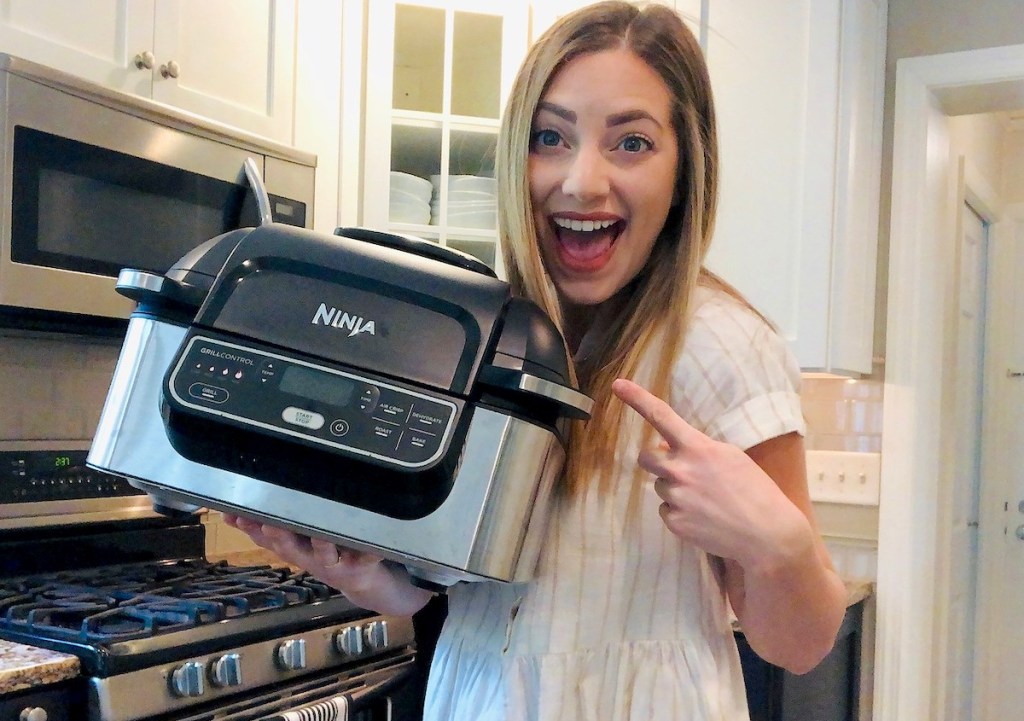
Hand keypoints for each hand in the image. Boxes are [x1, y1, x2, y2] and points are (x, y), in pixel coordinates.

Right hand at [223, 514, 383, 593]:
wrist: (366, 586)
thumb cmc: (329, 558)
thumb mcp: (298, 546)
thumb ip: (273, 532)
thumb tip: (234, 514)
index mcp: (296, 551)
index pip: (267, 539)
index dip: (250, 529)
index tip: (235, 515)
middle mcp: (312, 560)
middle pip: (291, 548)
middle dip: (279, 536)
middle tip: (268, 523)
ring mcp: (337, 565)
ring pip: (326, 554)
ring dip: (320, 544)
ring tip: (317, 533)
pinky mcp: (363, 566)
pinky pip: (368, 557)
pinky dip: (370, 552)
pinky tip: (372, 545)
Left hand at [610, 378, 808, 567]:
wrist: (767, 534)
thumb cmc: (755, 490)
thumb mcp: (729, 457)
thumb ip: (697, 449)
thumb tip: (666, 446)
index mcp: (697, 448)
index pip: (661, 416)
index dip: (637, 398)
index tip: (617, 385)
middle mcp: (680, 470)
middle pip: (646, 457)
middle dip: (657, 460)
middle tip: (680, 469)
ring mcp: (675, 498)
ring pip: (660, 486)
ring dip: (675, 488)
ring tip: (705, 499)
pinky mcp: (674, 522)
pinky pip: (666, 510)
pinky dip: (680, 512)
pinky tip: (704, 517)